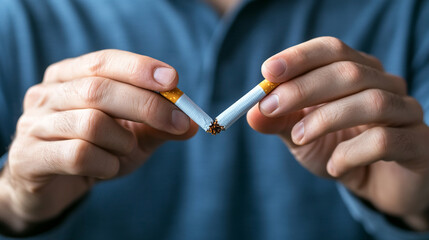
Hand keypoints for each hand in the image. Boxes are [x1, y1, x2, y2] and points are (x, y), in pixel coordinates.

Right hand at [0, 50, 197, 233]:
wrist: (54, 187)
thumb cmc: (95, 153)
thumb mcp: (131, 137)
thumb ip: (158, 127)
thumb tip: (193, 124)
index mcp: (69, 77)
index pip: (104, 62)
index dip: (139, 68)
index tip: (173, 81)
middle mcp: (47, 95)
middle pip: (99, 90)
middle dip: (147, 106)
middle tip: (180, 122)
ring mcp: (34, 125)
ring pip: (92, 124)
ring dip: (123, 142)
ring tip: (123, 151)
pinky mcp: (29, 158)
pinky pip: (79, 156)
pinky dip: (106, 164)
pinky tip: (107, 169)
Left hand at [247, 37, 428, 230]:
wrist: (379, 187)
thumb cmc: (340, 152)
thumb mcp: (301, 137)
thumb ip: (279, 122)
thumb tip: (251, 112)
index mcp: (358, 72)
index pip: (332, 50)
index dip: (299, 57)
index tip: (268, 72)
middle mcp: (386, 85)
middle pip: (349, 72)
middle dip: (303, 88)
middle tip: (270, 106)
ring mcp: (407, 113)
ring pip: (370, 102)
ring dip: (324, 119)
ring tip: (298, 138)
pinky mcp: (419, 145)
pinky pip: (385, 140)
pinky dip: (351, 153)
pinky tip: (335, 166)